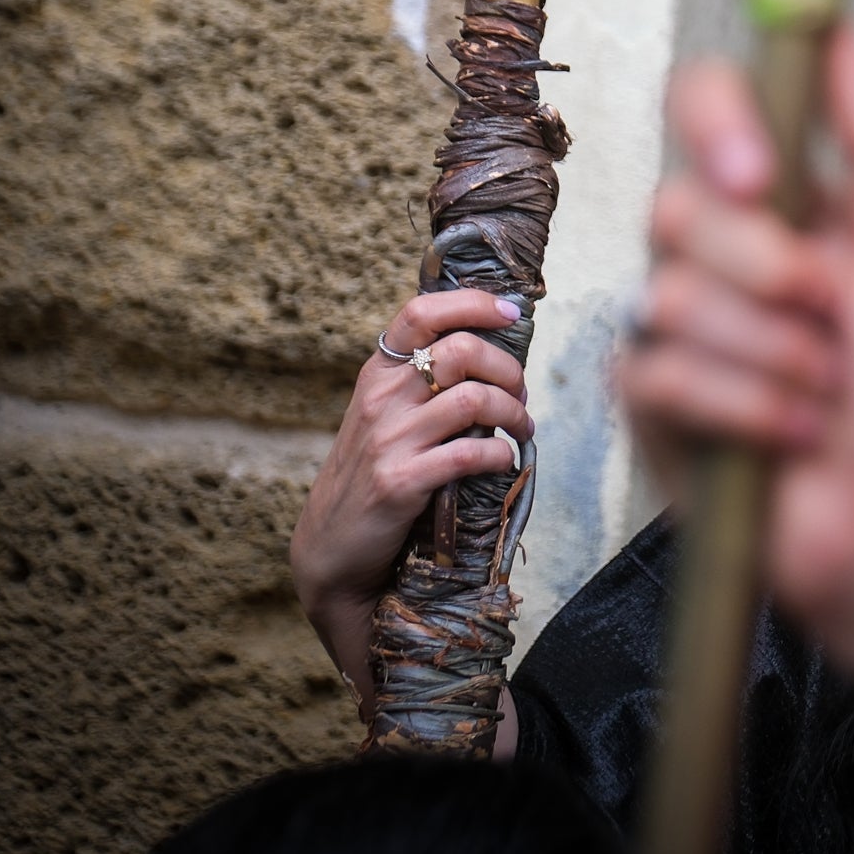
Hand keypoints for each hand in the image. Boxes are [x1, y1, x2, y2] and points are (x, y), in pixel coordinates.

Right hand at [291, 291, 533, 713]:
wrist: (331, 550)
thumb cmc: (372, 474)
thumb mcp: (385, 417)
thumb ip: (423, 383)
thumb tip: (493, 351)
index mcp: (377, 375)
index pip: (421, 312)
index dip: (473, 303)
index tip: (511, 312)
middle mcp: (380, 400)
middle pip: (461, 350)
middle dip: (508, 368)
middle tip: (521, 393)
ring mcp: (388, 442)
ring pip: (474, 400)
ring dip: (514, 413)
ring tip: (522, 429)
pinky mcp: (400, 484)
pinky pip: (469, 455)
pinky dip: (500, 456)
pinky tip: (504, 463)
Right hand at [622, 28, 853, 679]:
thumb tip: (840, 32)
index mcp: (789, 201)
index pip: (707, 106)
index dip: (715, 124)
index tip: (759, 176)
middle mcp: (722, 250)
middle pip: (679, 206)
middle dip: (773, 275)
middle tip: (837, 321)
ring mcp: (676, 324)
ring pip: (670, 296)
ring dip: (776, 356)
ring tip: (828, 394)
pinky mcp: (650, 399)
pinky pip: (660, 371)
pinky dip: (747, 407)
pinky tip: (792, 436)